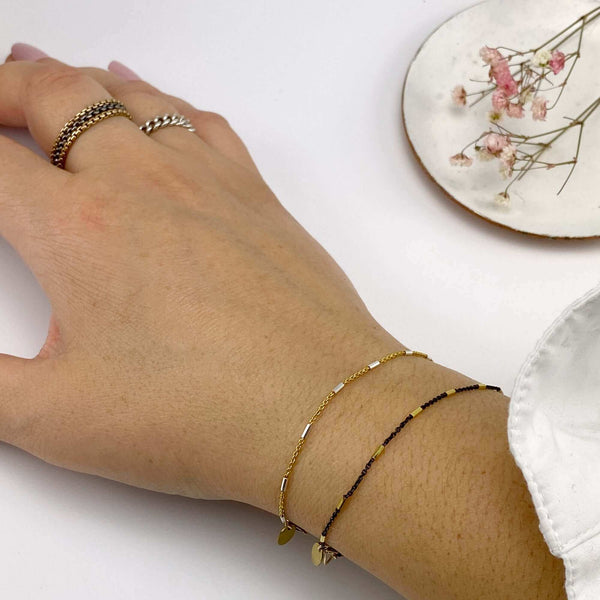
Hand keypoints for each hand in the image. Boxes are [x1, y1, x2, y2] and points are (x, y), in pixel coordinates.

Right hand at [0, 45, 400, 504]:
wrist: (320, 406)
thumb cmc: (203, 414)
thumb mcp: (60, 419)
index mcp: (80, 231)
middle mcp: (143, 185)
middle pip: (54, 99)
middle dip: (5, 89)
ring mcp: (207, 181)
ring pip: (130, 97)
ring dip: (79, 82)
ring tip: (47, 78)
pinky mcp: (255, 194)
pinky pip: (200, 121)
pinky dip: (161, 99)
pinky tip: (151, 102)